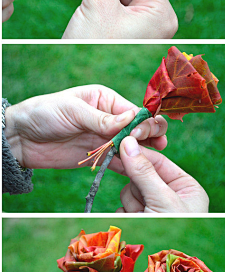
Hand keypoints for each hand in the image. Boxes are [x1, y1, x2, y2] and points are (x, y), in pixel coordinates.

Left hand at [4, 82, 166, 167]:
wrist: (23, 138)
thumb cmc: (46, 113)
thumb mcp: (73, 110)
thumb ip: (102, 118)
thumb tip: (133, 117)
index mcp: (105, 99)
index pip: (134, 110)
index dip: (145, 121)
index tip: (146, 133)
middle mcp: (109, 118)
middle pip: (139, 127)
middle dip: (149, 134)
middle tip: (155, 145)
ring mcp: (105, 139)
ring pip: (133, 146)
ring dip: (144, 153)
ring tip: (153, 162)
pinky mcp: (98, 157)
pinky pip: (119, 162)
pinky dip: (130, 167)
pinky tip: (140, 172)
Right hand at [119, 138, 208, 214]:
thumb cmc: (173, 234)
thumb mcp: (163, 200)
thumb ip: (144, 172)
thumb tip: (128, 142)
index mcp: (186, 188)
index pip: (159, 161)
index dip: (140, 153)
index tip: (122, 142)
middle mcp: (171, 197)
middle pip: (141, 175)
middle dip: (136, 185)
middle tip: (127, 181)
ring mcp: (154, 209)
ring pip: (130, 192)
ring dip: (131, 203)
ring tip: (142, 215)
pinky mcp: (140, 220)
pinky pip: (124, 208)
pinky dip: (126, 215)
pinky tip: (136, 223)